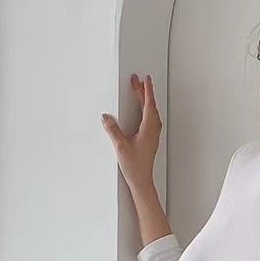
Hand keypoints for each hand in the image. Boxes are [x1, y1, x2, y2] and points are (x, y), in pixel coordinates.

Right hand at [101, 73, 161, 195]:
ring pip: (152, 113)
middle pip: (150, 106)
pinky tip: (143, 112)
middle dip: (144, 92)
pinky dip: (148, 111)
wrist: (142, 181)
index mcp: (148, 129)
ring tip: (140, 92)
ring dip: (147, 101)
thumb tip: (106, 118)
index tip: (145, 79)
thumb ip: (112, 130)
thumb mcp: (120, 146)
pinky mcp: (151, 140)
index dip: (146, 90)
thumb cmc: (135, 167)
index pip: (148, 104)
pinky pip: (152, 120)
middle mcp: (153, 131)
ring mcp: (153, 135)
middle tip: (138, 80)